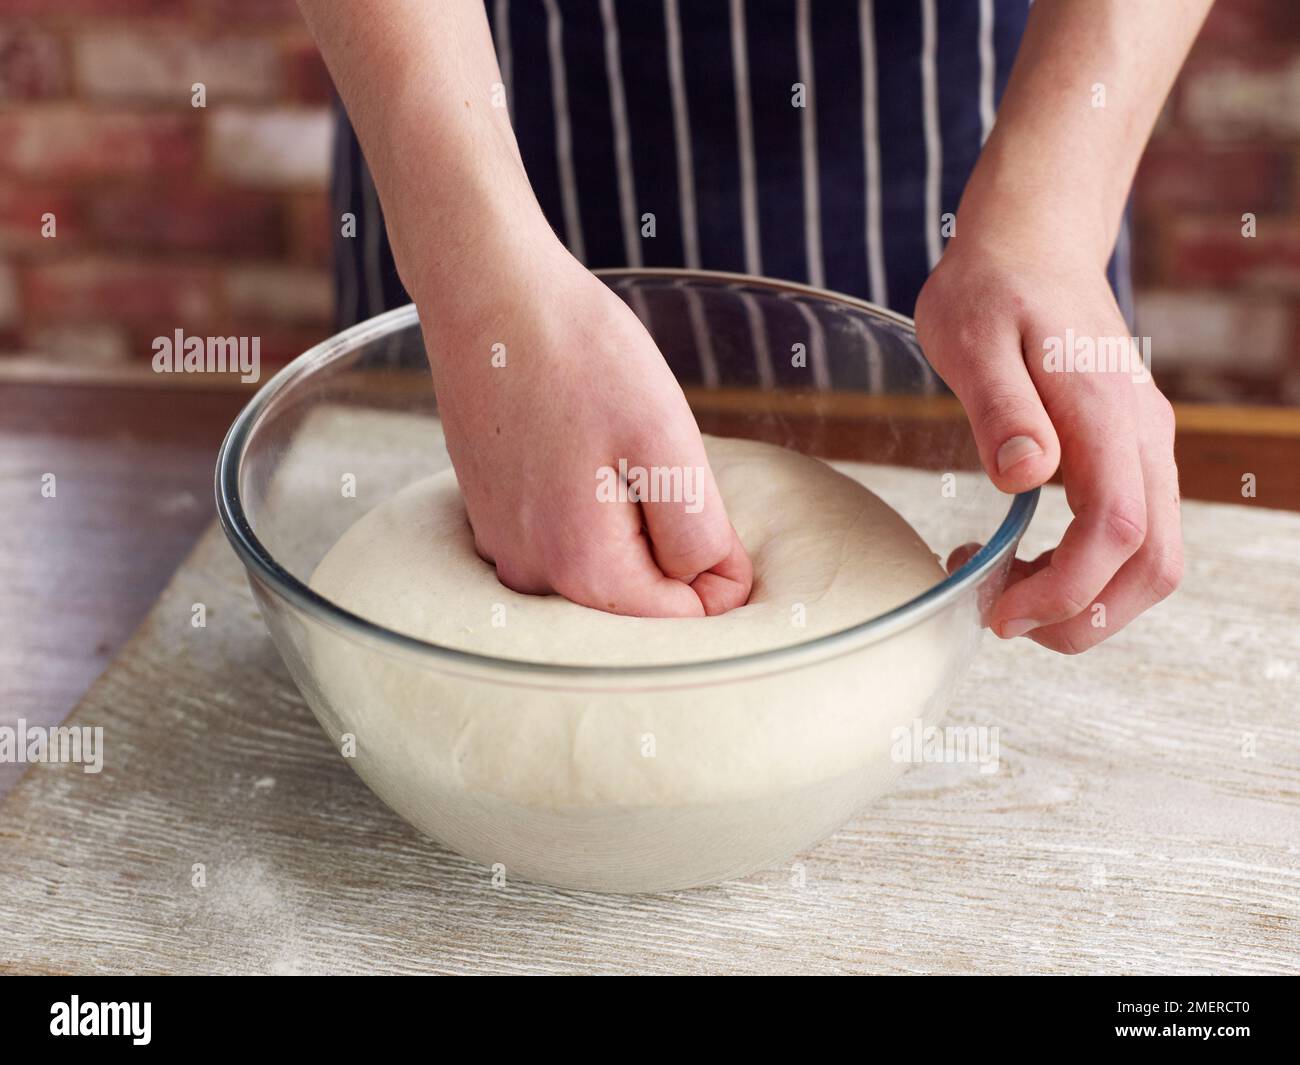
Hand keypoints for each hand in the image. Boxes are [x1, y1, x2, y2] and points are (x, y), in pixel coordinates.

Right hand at [414, 231, 751, 617]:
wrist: (488, 294)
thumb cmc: (582, 356)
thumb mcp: (668, 444)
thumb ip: (699, 535)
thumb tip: (717, 589)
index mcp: (583, 570)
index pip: (683, 621)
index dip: (717, 567)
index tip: (704, 498)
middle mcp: (532, 576)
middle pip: (638, 597)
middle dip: (665, 540)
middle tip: (651, 460)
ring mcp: (503, 547)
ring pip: (600, 566)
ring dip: (625, 519)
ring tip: (607, 445)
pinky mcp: (490, 517)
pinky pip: (561, 537)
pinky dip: (585, 504)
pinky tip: (575, 445)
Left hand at [915, 235, 1181, 652]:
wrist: (1030, 242)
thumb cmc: (991, 288)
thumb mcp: (970, 338)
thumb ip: (1000, 408)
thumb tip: (1026, 476)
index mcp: (1106, 413)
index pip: (1116, 531)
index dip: (1065, 589)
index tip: (999, 611)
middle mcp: (1142, 436)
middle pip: (1154, 565)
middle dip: (1085, 616)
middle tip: (1002, 618)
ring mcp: (1143, 444)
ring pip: (1152, 558)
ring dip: (1088, 599)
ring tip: (1005, 589)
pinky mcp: (1128, 450)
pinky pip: (1132, 531)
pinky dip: (1088, 569)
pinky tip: (1024, 557)